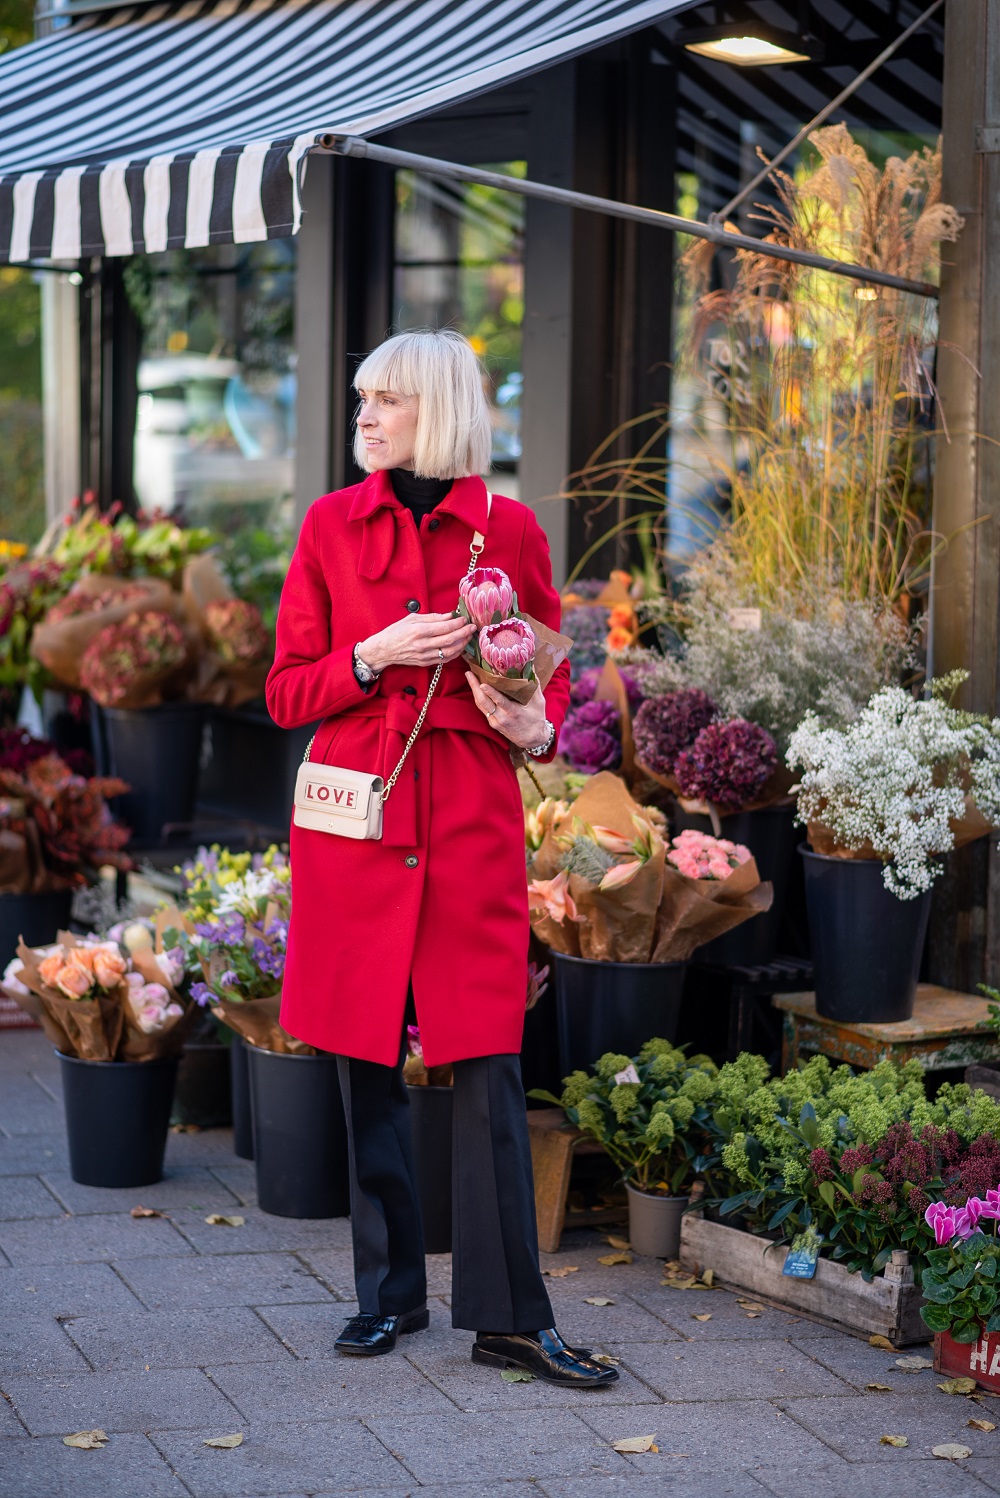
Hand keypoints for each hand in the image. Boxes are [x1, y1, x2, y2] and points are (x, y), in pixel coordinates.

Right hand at [360, 613, 474, 671]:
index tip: (464, 619)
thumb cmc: (395, 632)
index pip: (444, 627)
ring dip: (462, 644)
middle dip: (464, 633)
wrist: (383, 650)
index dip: (457, 623)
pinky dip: (455, 653)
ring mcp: (424, 655)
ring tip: (468, 637)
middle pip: (450, 640)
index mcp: (419, 631)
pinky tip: (460, 647)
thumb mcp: (411, 619)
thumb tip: (449, 616)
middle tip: (472, 627)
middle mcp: (423, 644)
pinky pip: (444, 659)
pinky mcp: (425, 663)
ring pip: (449, 651)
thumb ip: (431, 617)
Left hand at [466, 671, 548, 749]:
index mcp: (513, 712)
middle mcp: (501, 718)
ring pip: (480, 705)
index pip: (499, 702)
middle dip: (474, 687)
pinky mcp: (492, 723)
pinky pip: (482, 708)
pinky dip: (478, 697)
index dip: (490, 693)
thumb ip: (534, 685)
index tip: (482, 684)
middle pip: (484, 702)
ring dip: (473, 690)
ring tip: (470, 677)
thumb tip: (530, 667)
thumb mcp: (538, 702)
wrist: (532, 739)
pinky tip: (476, 688)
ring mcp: (495, 721)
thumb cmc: (536, 719)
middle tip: (469, 673)